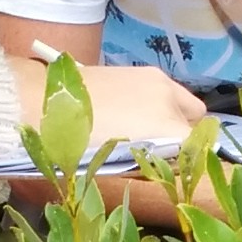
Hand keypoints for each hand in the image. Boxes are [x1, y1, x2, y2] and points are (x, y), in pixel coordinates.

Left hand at [22, 59, 206, 149]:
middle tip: (156, 151)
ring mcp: (157, 81)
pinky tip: (131, 112)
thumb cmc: (75, 145)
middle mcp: (169, 101)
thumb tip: (168, 166)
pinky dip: (159, 103)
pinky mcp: (142, 71)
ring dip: (174, 118)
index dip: (187, 163)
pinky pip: (166, 91)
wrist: (44, 102)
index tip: (171, 171)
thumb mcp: (116, 166)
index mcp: (165, 128)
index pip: (197, 150)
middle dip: (184, 137)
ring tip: (144, 131)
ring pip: (184, 104)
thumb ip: (150, 165)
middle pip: (197, 124)